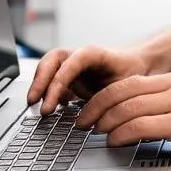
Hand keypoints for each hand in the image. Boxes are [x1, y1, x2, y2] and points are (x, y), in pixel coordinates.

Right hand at [27, 46, 149, 114]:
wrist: (137, 65)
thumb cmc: (133, 72)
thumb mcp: (127, 83)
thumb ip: (112, 96)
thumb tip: (99, 116)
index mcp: (93, 54)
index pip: (70, 62)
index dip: (58, 81)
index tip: (50, 102)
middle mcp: (79, 57)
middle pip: (52, 60)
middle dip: (40, 80)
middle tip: (33, 101)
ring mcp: (72, 66)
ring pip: (48, 69)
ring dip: (40, 86)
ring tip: (36, 105)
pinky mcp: (70, 78)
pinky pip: (53, 81)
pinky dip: (47, 93)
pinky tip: (51, 109)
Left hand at [75, 71, 170, 152]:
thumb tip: (163, 106)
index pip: (130, 83)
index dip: (105, 96)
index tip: (92, 108)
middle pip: (122, 94)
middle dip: (96, 109)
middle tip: (84, 122)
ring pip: (128, 110)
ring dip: (105, 124)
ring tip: (96, 135)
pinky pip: (145, 128)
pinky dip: (123, 134)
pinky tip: (116, 142)